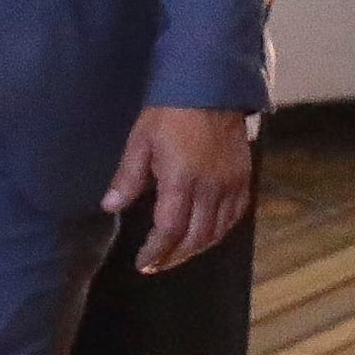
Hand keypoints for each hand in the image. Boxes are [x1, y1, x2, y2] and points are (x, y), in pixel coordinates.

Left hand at [105, 106, 255, 273]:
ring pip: (217, 231)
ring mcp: (230, 185)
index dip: (155, 251)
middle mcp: (210, 188)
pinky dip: (220, 231)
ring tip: (178, 254)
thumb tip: (110, 207)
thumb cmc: (170, 114)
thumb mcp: (140, 142)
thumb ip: (128, 178)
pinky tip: (207, 234)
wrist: (211, 90)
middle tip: (156, 265)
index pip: (169, 230)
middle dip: (173, 256)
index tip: (142, 263)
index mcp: (181, 180)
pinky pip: (235, 215)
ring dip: (196, 248)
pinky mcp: (244, 179)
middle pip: (195, 237)